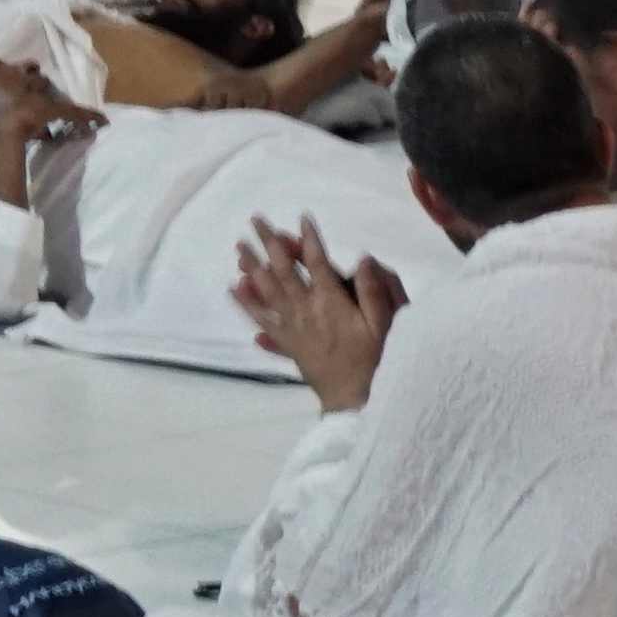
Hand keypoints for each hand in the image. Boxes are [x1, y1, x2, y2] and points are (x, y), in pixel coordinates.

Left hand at [231, 215, 404, 411]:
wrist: (354, 399)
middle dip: (269, 242)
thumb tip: (364, 258)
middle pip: (283, 269)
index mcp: (332, 302)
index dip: (310, 239)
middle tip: (255, 219)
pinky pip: (261, 318)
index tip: (302, 217)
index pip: (317, 263)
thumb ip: (373, 292)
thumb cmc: (376, 362)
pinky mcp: (286, 341)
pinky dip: (246, 302)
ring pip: (266, 289)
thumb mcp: (383, 326)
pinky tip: (233, 289)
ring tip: (238, 245)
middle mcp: (306, 309)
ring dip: (251, 265)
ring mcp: (292, 325)